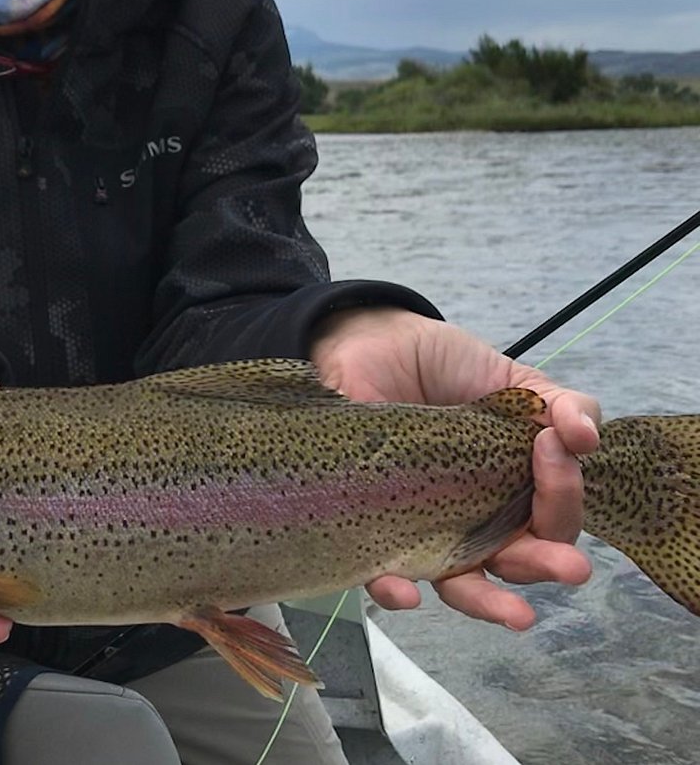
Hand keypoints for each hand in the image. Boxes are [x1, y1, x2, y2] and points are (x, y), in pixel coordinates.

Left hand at [310, 307, 599, 629]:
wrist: (370, 342)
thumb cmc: (442, 366)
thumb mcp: (511, 380)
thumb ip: (559, 404)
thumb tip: (589, 435)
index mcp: (511, 492)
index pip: (552, 518)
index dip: (564, 495)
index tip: (554, 448)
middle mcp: (471, 520)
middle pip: (514, 562)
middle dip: (545, 566)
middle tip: (571, 568)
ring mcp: (421, 527)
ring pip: (457, 582)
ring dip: (487, 602)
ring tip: (516, 616)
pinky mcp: (369, 525)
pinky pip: (380, 571)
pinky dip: (395, 589)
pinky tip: (406, 590)